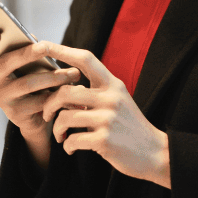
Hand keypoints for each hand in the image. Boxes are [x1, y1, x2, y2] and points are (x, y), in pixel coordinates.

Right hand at [0, 29, 80, 168]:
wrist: (35, 115)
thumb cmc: (30, 79)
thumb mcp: (27, 62)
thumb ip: (25, 48)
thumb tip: (31, 37)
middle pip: (5, 63)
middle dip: (27, 53)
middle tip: (46, 47)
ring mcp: (1, 97)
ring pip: (26, 83)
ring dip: (53, 77)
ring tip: (73, 73)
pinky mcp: (15, 113)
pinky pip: (39, 102)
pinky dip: (57, 95)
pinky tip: (70, 90)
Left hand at [37, 41, 171, 188]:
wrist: (155, 153)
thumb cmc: (129, 127)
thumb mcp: (117, 102)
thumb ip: (94, 93)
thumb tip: (62, 88)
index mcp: (113, 85)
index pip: (85, 59)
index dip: (62, 50)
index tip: (42, 44)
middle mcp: (111, 98)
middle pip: (65, 92)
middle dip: (49, 104)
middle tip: (47, 115)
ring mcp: (108, 119)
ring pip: (65, 117)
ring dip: (56, 128)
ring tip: (60, 136)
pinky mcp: (105, 140)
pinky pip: (72, 139)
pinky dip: (67, 145)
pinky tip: (71, 148)